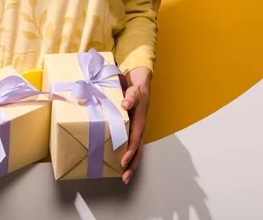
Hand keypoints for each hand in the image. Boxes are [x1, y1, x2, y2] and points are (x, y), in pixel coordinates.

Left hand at [120, 66, 151, 183]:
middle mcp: (139, 129)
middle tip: (124, 177)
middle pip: (138, 151)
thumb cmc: (136, 90)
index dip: (129, 152)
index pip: (134, 140)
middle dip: (132, 165)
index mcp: (139, 122)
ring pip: (136, 151)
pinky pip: (131, 145)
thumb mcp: (134, 91)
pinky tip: (121, 162)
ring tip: (124, 176)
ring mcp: (137, 130)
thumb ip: (130, 97)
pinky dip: (128, 155)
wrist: (140, 85)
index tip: (123, 161)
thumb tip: (125, 104)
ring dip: (131, 164)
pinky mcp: (133, 129)